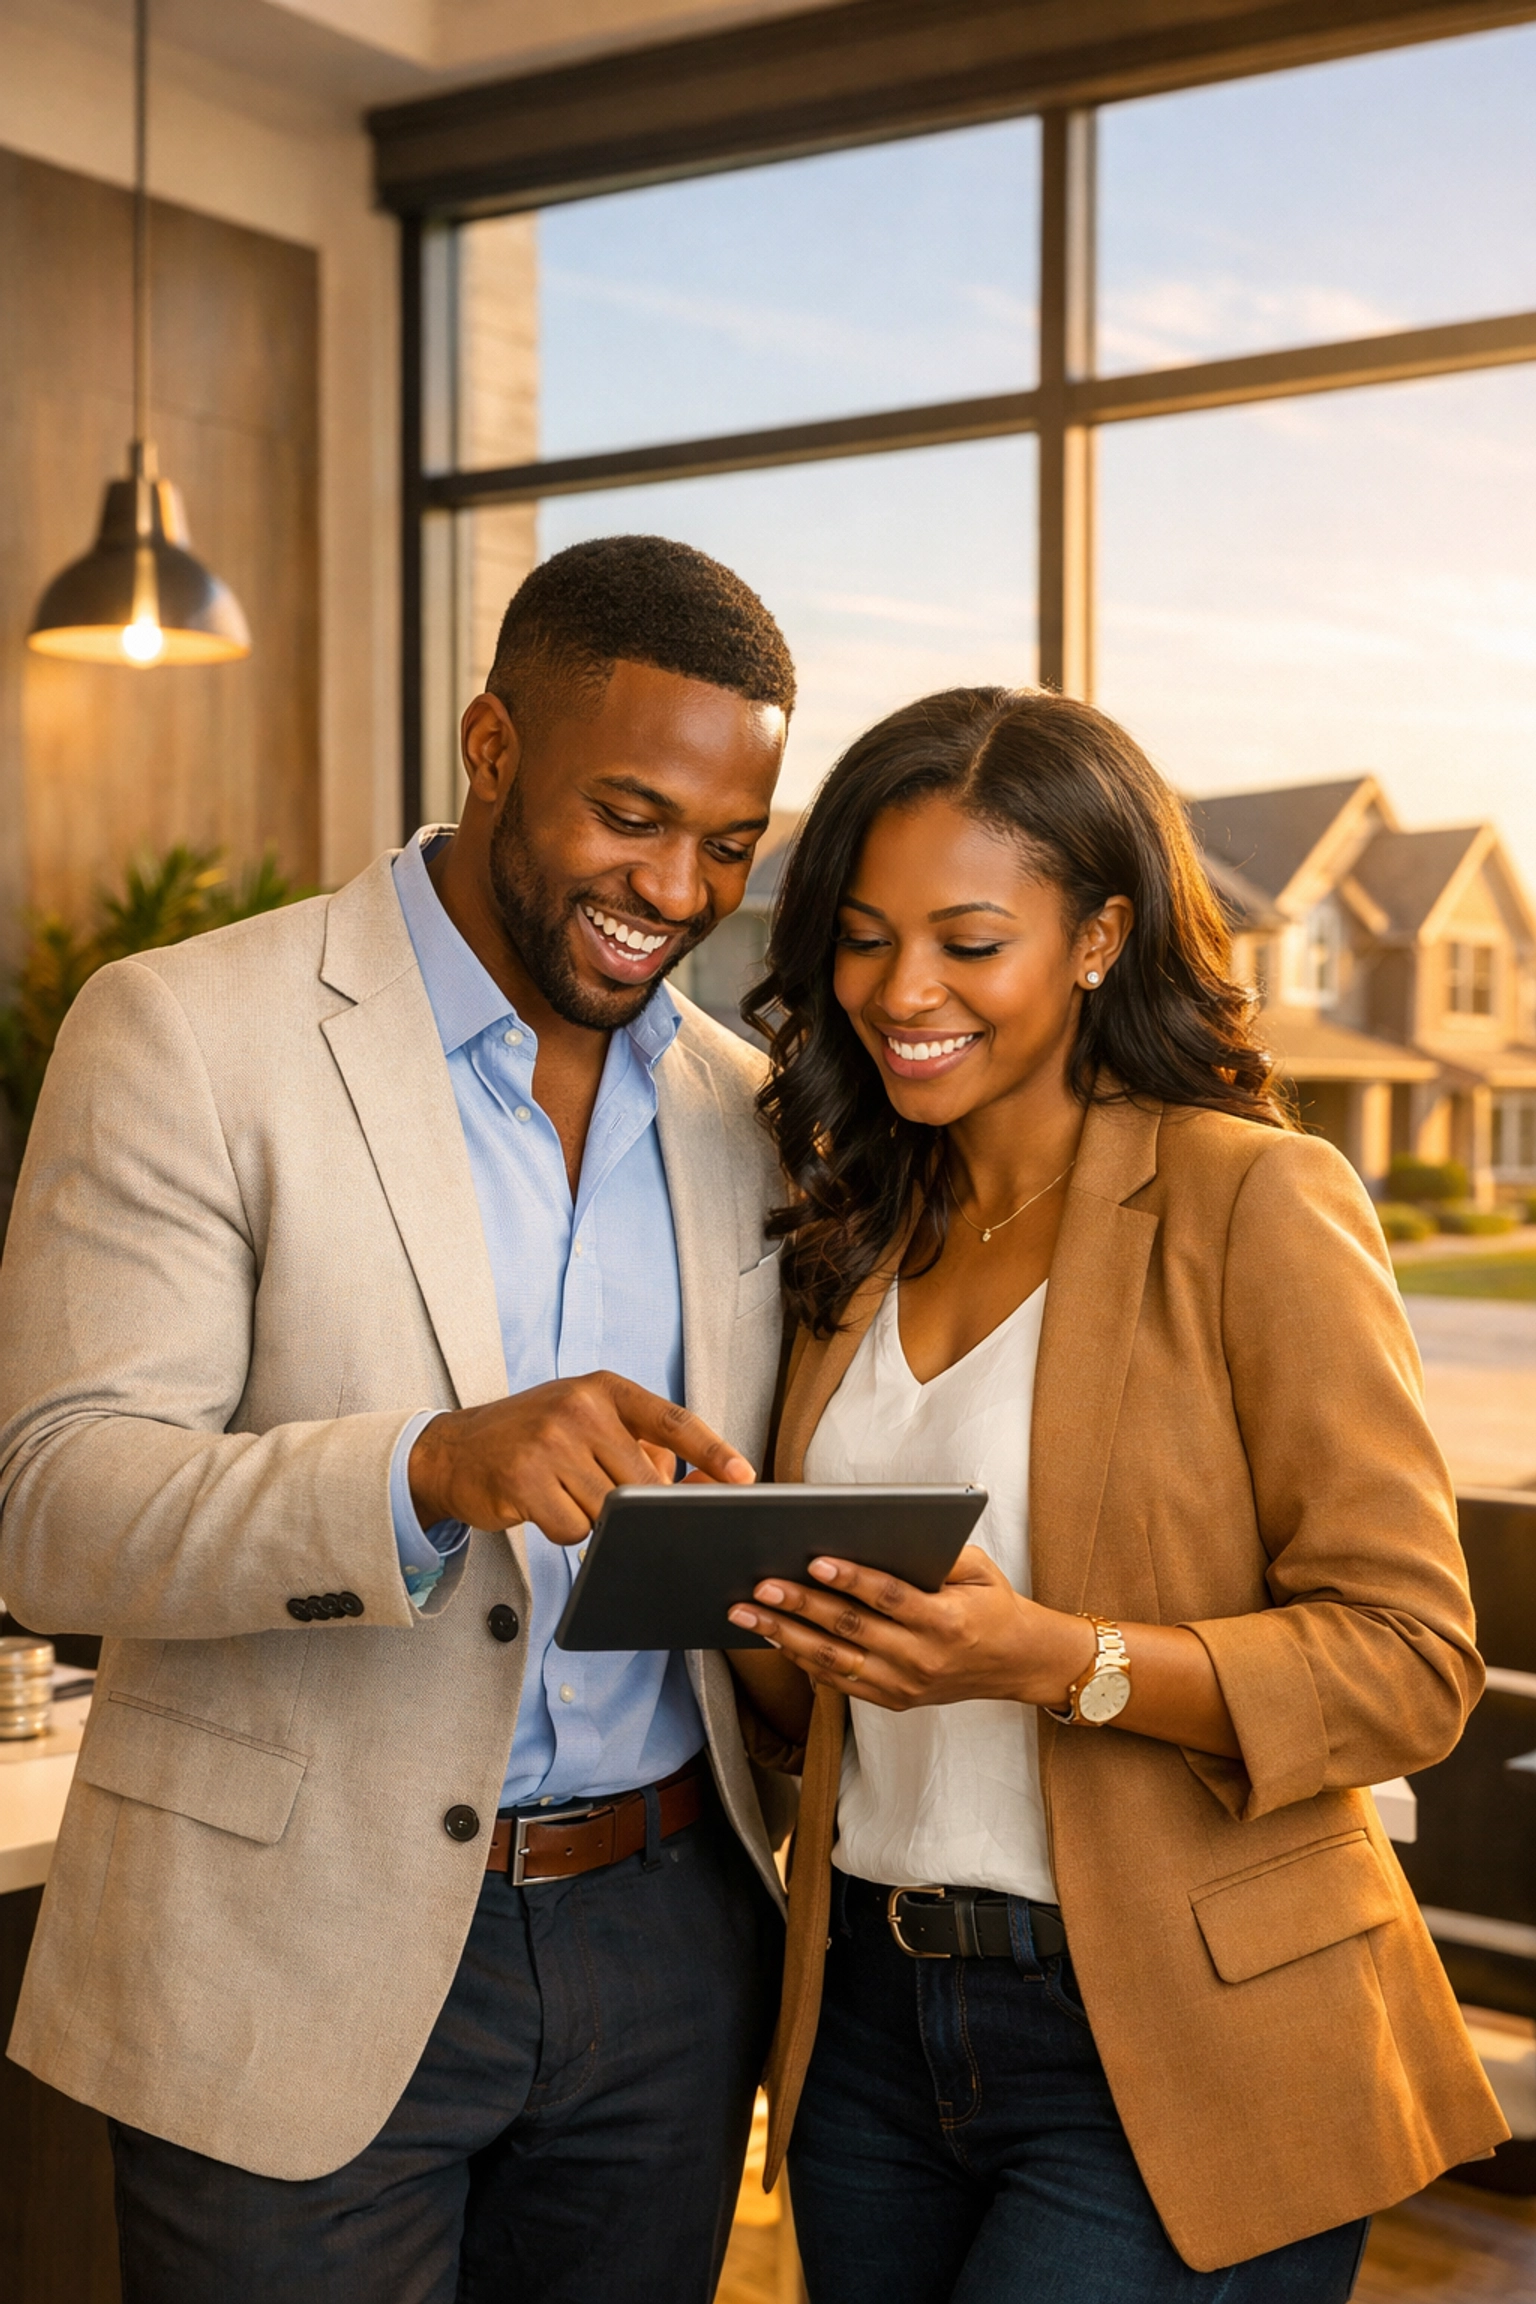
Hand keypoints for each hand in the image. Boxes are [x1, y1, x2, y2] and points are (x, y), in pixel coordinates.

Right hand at [409, 1374, 753, 1543]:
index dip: (712, 1451)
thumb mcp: (591, 1425)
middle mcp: (580, 1407)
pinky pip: (573, 1529)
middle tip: (623, 1512)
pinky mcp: (523, 1478)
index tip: (744, 1477)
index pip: (673, 1421)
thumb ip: (645, 1449)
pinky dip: (566, 1531)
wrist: (455, 1450)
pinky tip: (544, 1507)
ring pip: (610, 1511)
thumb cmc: (537, 1440)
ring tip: (568, 1497)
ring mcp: (549, 1441)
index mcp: (606, 1389)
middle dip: (643, 1509)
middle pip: (643, 1482)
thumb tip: (707, 1487)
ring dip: (598, 1521)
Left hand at [727, 1547, 1094, 1710]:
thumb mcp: (980, 1569)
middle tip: (760, 1585)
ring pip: (834, 1661)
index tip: (815, 1560)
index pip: (889, 1598)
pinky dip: (803, 1662)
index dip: (851, 1579)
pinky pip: (839, 1683)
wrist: (1014, 1663)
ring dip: (786, 1636)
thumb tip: (886, 1532)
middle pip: (850, 1630)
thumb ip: (938, 1554)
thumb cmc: (992, 1604)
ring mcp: (905, 1686)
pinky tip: (775, 1638)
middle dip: (800, 1606)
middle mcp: (923, 1659)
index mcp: (947, 1622)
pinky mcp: (893, 1700)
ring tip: (748, 1614)